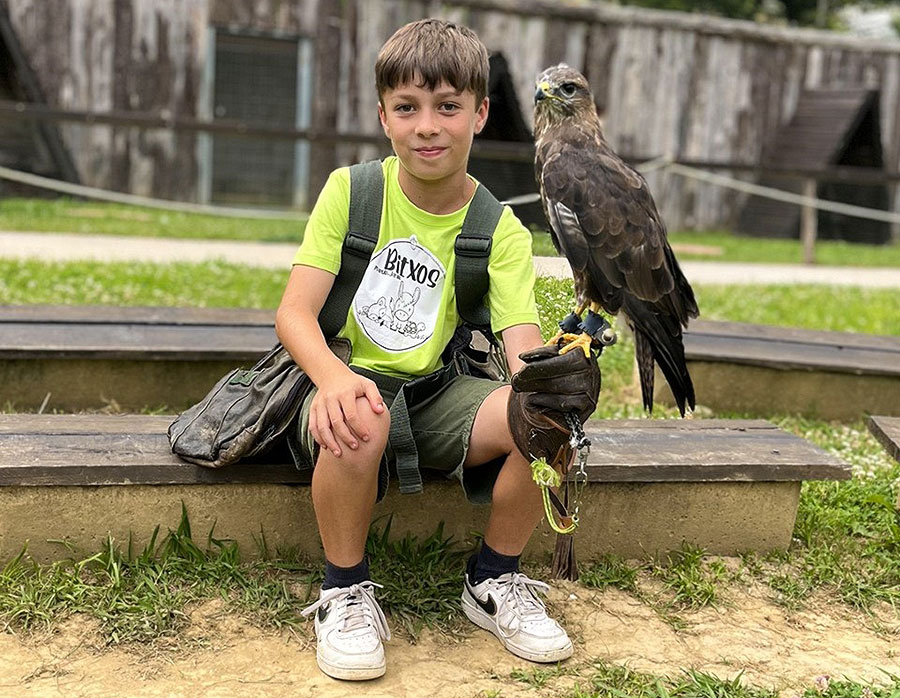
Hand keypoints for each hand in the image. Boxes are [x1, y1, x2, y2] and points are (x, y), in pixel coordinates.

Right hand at [308, 369, 384, 457]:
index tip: (367, 437)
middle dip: (345, 437)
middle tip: (354, 447)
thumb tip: (380, 411)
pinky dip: (318, 437)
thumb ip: (375, 397)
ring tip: (338, 453)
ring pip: (322, 426)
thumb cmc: (353, 383)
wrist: (331, 374)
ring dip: (330, 441)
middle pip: (336, 422)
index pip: (351, 414)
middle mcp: (331, 398)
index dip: (359, 428)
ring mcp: (320, 404)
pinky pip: (313, 425)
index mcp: (345, 393)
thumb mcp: (367, 385)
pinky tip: (326, 446)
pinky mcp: (313, 408)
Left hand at [507, 346, 599, 464]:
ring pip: (558, 393)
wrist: (567, 388)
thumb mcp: (549, 357)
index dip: (538, 367)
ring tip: (524, 392)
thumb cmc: (557, 369)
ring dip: (536, 393)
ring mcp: (590, 389)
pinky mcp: (587, 405)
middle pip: (556, 379)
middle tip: (516, 382)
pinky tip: (536, 400)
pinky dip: (545, 403)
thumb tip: (523, 357)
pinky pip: (562, 405)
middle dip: (532, 381)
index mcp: (581, 353)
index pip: (558, 361)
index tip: (521, 370)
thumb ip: (539, 354)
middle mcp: (589, 371)